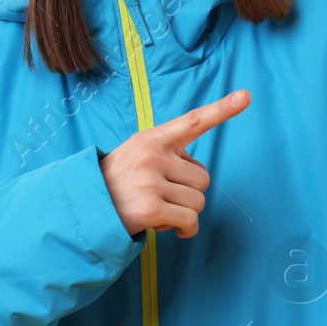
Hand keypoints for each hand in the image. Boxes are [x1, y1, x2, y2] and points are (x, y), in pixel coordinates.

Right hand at [100, 90, 249, 238]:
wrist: (81, 210)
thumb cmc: (117, 184)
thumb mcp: (137, 156)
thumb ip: (168, 156)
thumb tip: (199, 175)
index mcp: (151, 139)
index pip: (192, 121)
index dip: (221, 109)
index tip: (245, 96)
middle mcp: (152, 157)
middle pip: (202, 179)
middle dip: (188, 193)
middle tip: (162, 196)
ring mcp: (150, 182)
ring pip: (199, 202)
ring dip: (185, 213)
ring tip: (158, 210)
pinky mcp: (150, 209)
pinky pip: (190, 221)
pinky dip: (185, 229)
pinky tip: (167, 227)